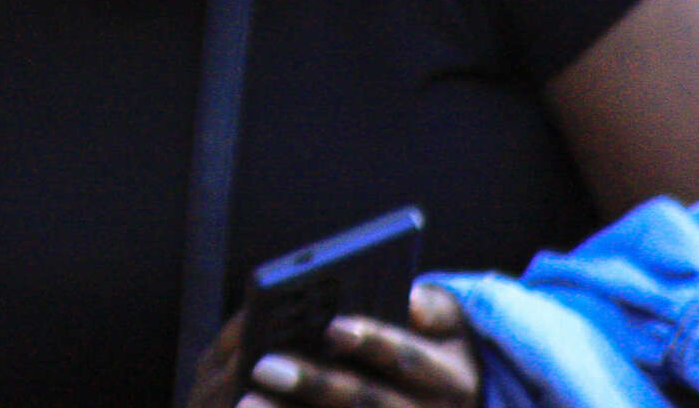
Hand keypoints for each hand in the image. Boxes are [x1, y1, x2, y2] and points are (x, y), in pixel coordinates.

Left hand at [194, 285, 479, 407]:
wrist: (451, 406)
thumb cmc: (436, 352)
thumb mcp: (450, 328)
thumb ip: (434, 309)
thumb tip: (410, 301)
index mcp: (452, 381)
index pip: (409, 359)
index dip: (373, 342)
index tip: (332, 326)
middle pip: (368, 403)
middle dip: (317, 385)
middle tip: (264, 365)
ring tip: (245, 401)